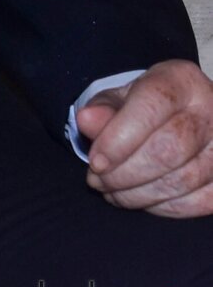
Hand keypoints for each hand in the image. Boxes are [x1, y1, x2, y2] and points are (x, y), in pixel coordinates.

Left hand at [76, 60, 212, 216]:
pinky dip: (163, 207)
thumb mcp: (121, 98)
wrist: (182, 117)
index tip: (95, 162)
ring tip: (111, 191)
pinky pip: (198, 202)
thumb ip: (103, 109)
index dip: (120, 137)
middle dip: (125, 173)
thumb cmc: (146, 107)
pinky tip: (141, 199)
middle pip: (168, 149)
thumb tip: (86, 120)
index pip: (152, 105)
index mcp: (182, 79)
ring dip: (139, 194)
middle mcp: (212, 108)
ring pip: (183, 180)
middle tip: (97, 181)